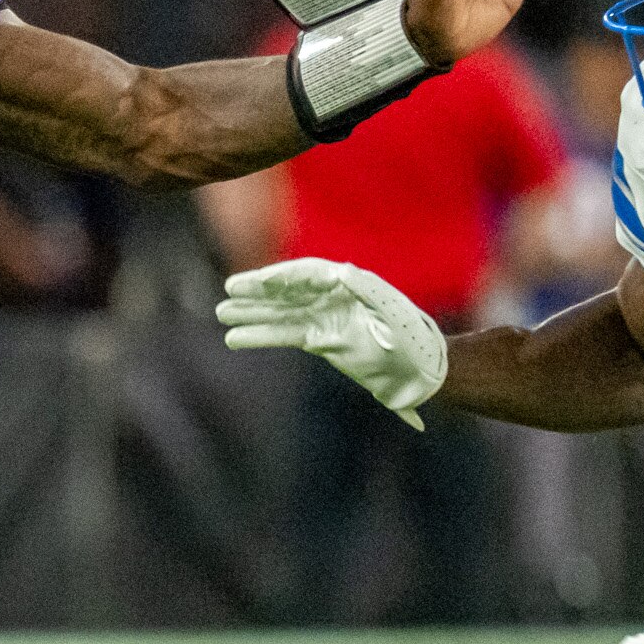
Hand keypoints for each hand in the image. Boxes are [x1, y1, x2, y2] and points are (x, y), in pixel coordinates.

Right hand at [216, 258, 448, 428]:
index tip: (259, 282)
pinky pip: (285, 333)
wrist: (422, 370)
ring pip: (282, 311)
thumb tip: (344, 273)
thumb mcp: (395, 318)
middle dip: (260, 291)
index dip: (284, 277)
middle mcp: (334, 296)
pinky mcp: (320, 338)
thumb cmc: (413, 343)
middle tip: (229, 291)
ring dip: (252, 312)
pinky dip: (261, 335)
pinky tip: (236, 338)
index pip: (310, 274)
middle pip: (290, 289)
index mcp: (352, 285)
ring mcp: (325, 316)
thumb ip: (371, 294)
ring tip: (222, 313)